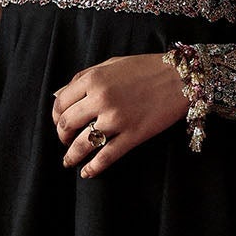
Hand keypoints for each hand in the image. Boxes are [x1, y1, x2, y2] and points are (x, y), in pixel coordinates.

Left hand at [52, 53, 188, 176]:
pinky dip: (93, 167)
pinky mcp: (133, 135)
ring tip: (69, 161)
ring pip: (83, 144)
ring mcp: (117, 119)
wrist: (180, 77)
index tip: (59, 123)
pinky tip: (87, 172)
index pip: (60, 103)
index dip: (56, 116)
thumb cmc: (146, 68)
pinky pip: (107, 156)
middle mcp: (101, 99)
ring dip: (72, 155)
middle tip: (64, 141)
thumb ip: (84, 77)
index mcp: (94, 79)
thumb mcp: (111, 64)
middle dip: (62, 136)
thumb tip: (59, 95)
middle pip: (67, 124)